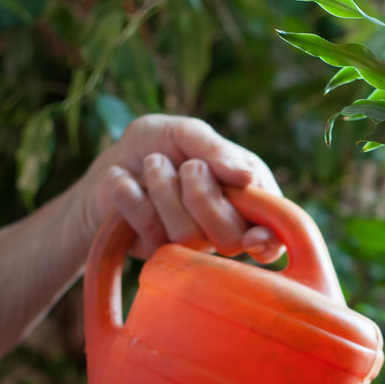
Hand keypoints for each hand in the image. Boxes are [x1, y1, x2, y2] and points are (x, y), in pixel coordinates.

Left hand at [77, 114, 285, 261]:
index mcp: (247, 198)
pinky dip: (131, 196)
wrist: (111, 161)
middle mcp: (224, 228)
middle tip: (188, 165)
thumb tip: (247, 177)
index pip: (273, 232)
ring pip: (188, 235)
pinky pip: (148, 232)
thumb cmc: (159, 144)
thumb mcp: (187, 133)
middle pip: (230, 237)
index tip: (255, 236)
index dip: (269, 239)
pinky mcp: (154, 251)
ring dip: (164, 189)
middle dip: (204, 195)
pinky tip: (123, 179)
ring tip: (152, 164)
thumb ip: (217, 149)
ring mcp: (189, 245)